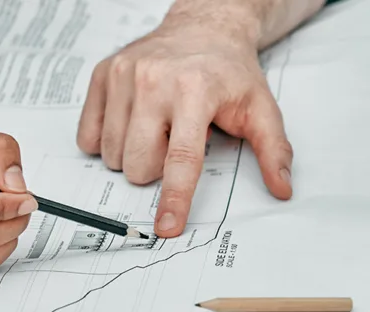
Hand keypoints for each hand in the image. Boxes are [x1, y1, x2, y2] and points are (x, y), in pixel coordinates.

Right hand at [76, 0, 293, 237]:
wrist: (202, 26)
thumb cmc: (228, 71)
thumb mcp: (260, 107)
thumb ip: (273, 150)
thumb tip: (282, 188)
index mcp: (195, 90)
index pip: (181, 158)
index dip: (174, 198)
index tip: (168, 227)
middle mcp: (153, 80)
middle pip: (138, 164)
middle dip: (155, 170)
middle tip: (174, 144)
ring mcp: (123, 75)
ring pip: (111, 155)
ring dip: (132, 155)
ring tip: (156, 129)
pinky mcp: (103, 74)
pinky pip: (87, 137)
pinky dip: (105, 142)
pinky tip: (130, 123)